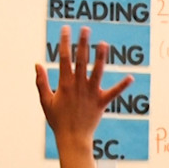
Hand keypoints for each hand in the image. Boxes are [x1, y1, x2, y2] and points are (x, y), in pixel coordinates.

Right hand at [35, 26, 133, 151]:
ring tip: (104, 44)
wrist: (72, 138)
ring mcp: (91, 93)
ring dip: (101, 57)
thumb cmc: (58, 120)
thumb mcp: (45, 101)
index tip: (66, 29)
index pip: (64, 58)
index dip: (65, 42)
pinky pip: (114, 93)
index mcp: (65, 84)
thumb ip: (41, 82)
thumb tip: (37, 64)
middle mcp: (78, 86)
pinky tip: (131, 77)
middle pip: (81, 60)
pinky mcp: (101, 102)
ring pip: (97, 72)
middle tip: (86, 29)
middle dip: (83, 43)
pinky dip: (122, 86)